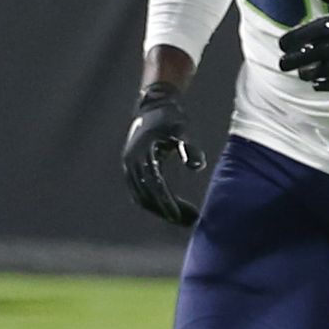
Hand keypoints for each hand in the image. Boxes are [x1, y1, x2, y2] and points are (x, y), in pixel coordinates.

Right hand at [122, 83, 204, 227]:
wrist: (154, 105)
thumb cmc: (171, 118)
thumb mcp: (182, 129)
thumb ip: (189, 147)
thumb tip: (198, 167)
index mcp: (141, 155)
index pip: (154, 185)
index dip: (166, 202)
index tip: (178, 216)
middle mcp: (131, 164)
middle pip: (146, 196)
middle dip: (166, 211)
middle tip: (189, 222)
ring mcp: (130, 167)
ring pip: (143, 197)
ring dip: (162, 209)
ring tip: (186, 219)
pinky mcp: (134, 169)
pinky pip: (142, 192)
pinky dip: (157, 202)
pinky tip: (175, 209)